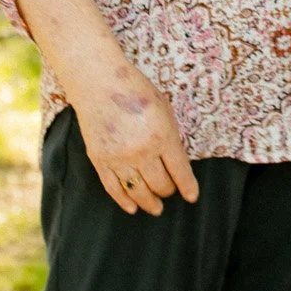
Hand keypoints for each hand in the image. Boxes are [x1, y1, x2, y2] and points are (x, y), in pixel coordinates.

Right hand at [75, 69, 199, 215]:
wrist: (98, 81)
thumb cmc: (135, 89)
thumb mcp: (164, 108)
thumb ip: (170, 135)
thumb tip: (177, 162)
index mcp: (162, 135)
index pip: (180, 171)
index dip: (188, 187)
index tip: (192, 197)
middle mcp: (141, 150)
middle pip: (160, 185)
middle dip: (168, 191)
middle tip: (170, 192)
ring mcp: (119, 157)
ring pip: (138, 192)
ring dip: (149, 203)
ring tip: (156, 208)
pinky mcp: (100, 160)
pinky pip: (114, 189)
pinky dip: (124, 201)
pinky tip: (132, 208)